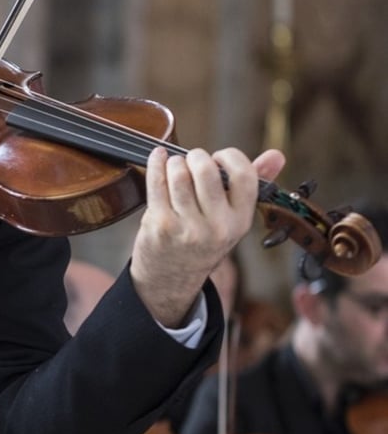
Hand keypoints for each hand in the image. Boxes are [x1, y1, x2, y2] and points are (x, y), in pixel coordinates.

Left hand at [130, 147, 284, 327]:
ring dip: (174, 162)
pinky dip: (155, 164)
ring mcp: (187, 227)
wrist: (172, 278)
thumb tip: (277, 155)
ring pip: (179, 174)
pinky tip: (158, 158)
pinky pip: (156, 183)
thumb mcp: (233, 219)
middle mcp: (217, 226)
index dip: (229, 157)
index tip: (218, 158)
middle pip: (206, 170)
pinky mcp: (160, 224)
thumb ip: (254, 183)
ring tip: (175, 166)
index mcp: (241, 220)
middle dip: (196, 157)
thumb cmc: (204, 239)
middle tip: (192, 161)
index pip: (244, 176)